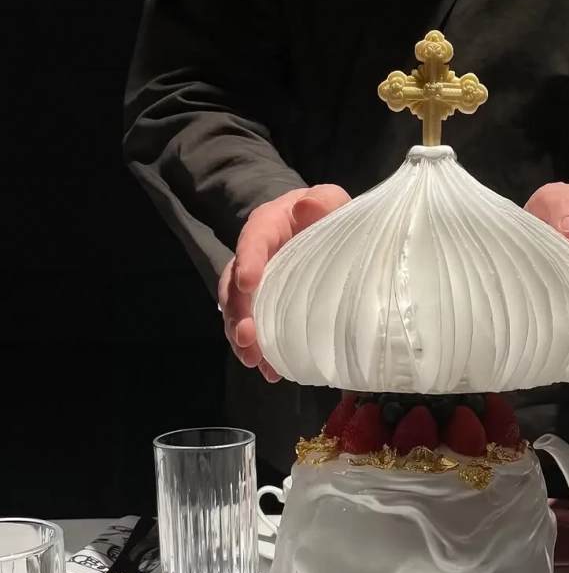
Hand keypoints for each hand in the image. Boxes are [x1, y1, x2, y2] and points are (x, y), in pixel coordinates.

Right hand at [219, 185, 349, 380]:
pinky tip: (271, 371)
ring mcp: (257, 286)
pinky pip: (256, 330)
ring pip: (239, 313)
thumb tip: (308, 206)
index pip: (252, 240)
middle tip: (246, 337)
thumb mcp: (330, 201)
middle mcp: (254, 257)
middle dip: (237, 313)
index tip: (248, 283)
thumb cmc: (327, 214)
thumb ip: (324, 202)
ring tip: (254, 361)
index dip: (248, 261)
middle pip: (234, 285)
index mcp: (268, 226)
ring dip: (242, 339)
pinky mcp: (266, 308)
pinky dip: (261, 352)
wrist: (327, 232)